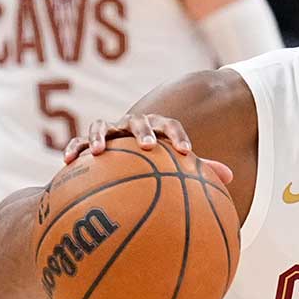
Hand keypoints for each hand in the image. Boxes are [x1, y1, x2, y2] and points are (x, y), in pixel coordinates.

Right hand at [63, 114, 231, 183]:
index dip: (179, 136)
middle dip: (143, 131)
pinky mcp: (86, 142)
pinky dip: (73, 148)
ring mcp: (109, 132)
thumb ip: (198, 170)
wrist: (118, 164)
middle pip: (138, 121)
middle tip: (149, 147)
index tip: (187, 153)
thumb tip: (230, 177)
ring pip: (103, 125)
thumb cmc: (153, 167)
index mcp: (157, 130)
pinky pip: (77, 142)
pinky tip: (67, 161)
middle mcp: (132, 126)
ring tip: (99, 152)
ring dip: (101, 136)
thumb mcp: (173, 167)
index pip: (170, 126)